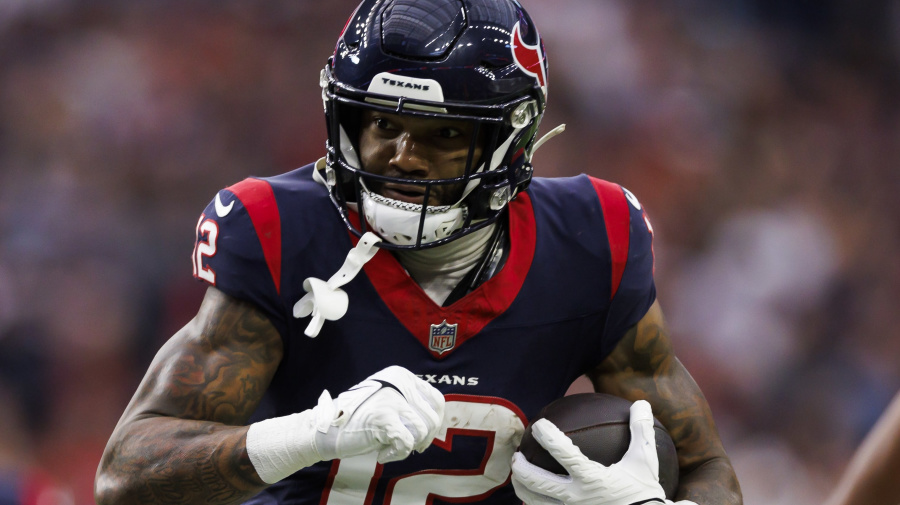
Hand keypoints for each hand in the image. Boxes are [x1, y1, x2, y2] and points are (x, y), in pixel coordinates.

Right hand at [314, 365, 445, 462]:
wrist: (327, 428)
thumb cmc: (360, 419)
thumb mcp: (389, 401)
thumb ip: (410, 404)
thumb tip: (436, 422)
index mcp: (402, 376)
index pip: (436, 399)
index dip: (435, 422)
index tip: (425, 436)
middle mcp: (399, 383)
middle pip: (432, 417)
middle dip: (425, 438)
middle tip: (410, 447)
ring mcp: (392, 399)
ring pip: (422, 430)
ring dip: (410, 446)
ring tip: (393, 448)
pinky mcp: (384, 417)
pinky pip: (407, 443)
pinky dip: (397, 454)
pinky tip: (382, 454)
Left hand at [510, 400, 677, 504]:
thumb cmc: (645, 492)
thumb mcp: (645, 460)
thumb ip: (641, 430)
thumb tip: (642, 403)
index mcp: (591, 478)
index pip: (562, 453)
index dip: (547, 436)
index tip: (539, 425)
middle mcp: (576, 498)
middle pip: (537, 481)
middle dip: (521, 466)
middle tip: (517, 455)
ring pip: (535, 502)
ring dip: (522, 488)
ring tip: (517, 477)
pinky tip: (532, 499)